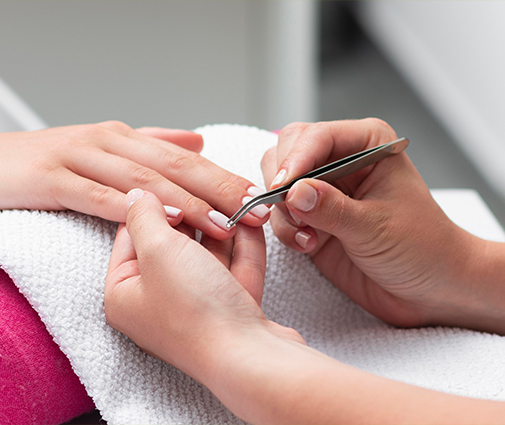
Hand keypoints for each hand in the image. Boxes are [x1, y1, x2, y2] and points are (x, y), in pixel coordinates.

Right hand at [0, 121, 269, 238]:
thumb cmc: (54, 160)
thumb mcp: (109, 147)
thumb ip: (155, 145)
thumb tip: (197, 143)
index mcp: (128, 139)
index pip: (185, 159)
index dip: (222, 177)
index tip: (255, 197)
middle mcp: (111, 144)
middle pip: (174, 167)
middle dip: (218, 190)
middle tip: (253, 210)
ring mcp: (82, 159)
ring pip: (143, 182)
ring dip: (185, 204)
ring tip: (221, 224)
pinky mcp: (54, 179)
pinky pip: (98, 196)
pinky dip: (131, 209)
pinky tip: (158, 223)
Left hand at [104, 190, 301, 382]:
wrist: (248, 358)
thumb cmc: (194, 309)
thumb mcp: (159, 251)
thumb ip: (145, 216)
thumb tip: (137, 194)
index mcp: (125, 293)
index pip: (132, 235)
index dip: (155, 207)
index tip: (176, 186)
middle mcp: (157, 301)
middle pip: (173, 242)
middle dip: (197, 216)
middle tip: (212, 193)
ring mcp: (195, 305)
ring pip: (207, 253)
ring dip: (223, 228)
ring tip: (237, 203)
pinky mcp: (227, 308)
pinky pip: (232, 267)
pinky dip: (242, 246)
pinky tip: (251, 223)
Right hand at [261, 119, 486, 328]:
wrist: (428, 286)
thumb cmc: (421, 247)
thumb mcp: (376, 227)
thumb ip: (332, 209)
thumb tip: (293, 192)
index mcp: (367, 144)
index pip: (317, 136)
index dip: (296, 159)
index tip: (283, 187)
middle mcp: (342, 160)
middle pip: (288, 151)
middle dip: (283, 183)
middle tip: (294, 213)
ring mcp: (324, 189)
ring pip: (277, 182)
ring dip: (282, 211)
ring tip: (308, 236)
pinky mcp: (312, 217)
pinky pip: (280, 214)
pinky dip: (285, 230)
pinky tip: (309, 245)